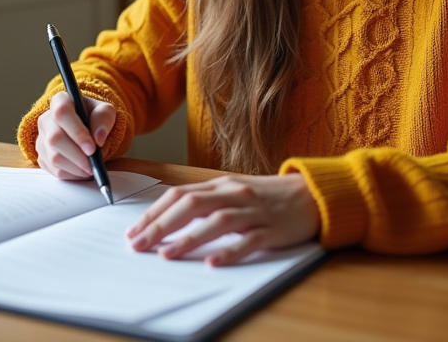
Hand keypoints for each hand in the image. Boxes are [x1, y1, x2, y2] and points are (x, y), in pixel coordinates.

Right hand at [35, 91, 116, 180]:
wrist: (87, 127)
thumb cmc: (94, 117)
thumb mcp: (105, 111)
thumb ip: (104, 119)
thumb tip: (98, 138)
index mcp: (60, 101)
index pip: (62, 113)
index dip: (76, 132)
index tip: (92, 148)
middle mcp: (46, 119)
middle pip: (55, 138)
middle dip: (77, 156)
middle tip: (93, 164)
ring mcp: (42, 139)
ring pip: (54, 158)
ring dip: (76, 168)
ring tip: (91, 168)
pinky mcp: (42, 156)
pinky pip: (54, 170)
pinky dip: (71, 175)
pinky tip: (82, 170)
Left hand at [125, 174, 320, 265]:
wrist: (313, 193)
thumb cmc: (269, 195)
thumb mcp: (235, 190)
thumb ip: (207, 199)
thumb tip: (170, 214)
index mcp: (222, 184)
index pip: (180, 194)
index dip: (154, 212)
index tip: (134, 231)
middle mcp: (235, 194)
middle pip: (191, 204)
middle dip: (161, 224)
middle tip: (139, 244)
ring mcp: (254, 211)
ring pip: (216, 221)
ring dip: (189, 238)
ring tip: (167, 254)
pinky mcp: (273, 229)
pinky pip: (250, 240)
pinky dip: (230, 251)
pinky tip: (213, 262)